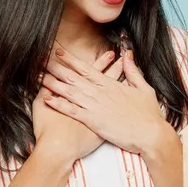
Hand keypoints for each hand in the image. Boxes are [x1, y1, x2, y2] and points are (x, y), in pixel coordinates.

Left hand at [43, 48, 168, 154]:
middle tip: (38, 60)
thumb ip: (133, 71)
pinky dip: (59, 104)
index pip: (85, 68)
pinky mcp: (93, 120)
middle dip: (54, 67)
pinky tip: (46, 99)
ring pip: (69, 91)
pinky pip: (71, 110)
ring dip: (52, 83)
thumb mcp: (144, 88)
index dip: (70, 59)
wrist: (151, 134)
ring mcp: (95, 106)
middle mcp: (99, 92)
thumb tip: (128, 55)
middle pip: (72, 77)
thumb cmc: (149, 114)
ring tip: (37, 76)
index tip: (57, 52)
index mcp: (110, 84)